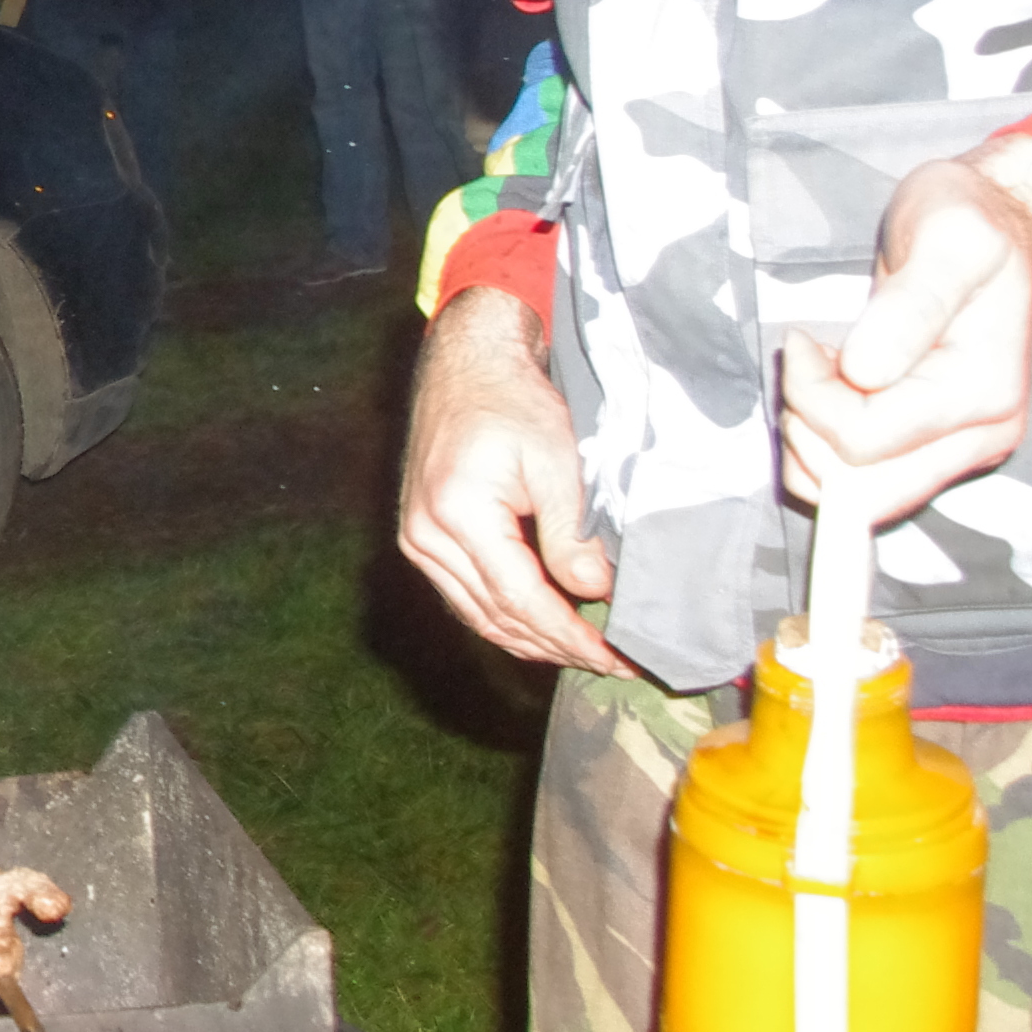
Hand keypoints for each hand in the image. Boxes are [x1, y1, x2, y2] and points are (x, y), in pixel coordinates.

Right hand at [397, 286, 631, 673]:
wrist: (465, 366)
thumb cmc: (512, 401)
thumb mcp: (557, 461)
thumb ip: (572, 535)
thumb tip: (596, 594)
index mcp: (456, 513)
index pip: (521, 600)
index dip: (571, 636)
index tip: (615, 657)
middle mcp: (424, 535)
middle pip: (497, 618)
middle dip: (558, 647)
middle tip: (612, 664)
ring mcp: (416, 540)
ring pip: (479, 616)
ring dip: (533, 642)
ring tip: (586, 654)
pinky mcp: (420, 539)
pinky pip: (465, 598)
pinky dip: (506, 621)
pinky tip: (544, 629)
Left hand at [779, 134, 1031, 521]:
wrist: (1004, 228)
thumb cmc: (970, 224)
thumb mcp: (946, 237)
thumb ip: (910, 304)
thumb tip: (865, 371)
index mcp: (983, 391)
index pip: (861, 440)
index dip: (811, 396)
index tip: (804, 340)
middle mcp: (984, 436)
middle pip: (861, 490)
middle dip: (810, 431)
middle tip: (810, 363)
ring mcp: (966, 450)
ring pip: (859, 499)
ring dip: (815, 442)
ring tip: (824, 374)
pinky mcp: (944, 451)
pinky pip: (866, 486)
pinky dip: (828, 450)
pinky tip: (835, 394)